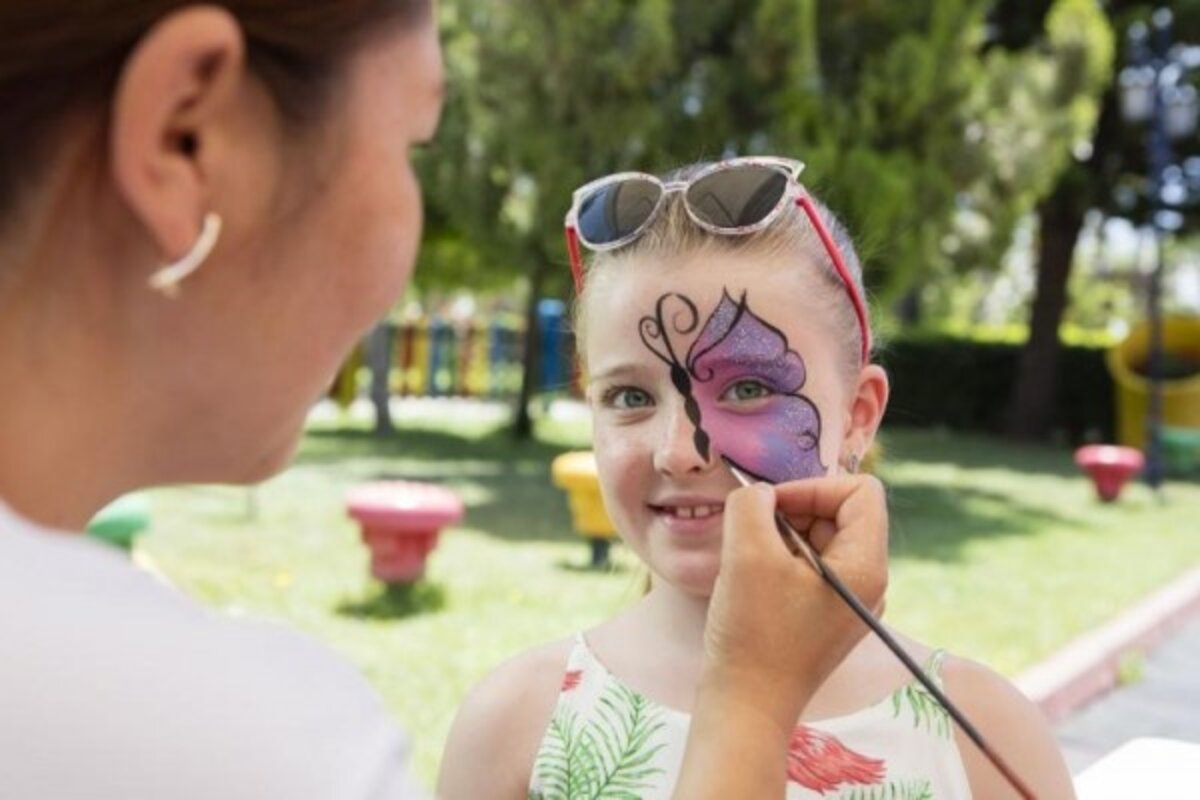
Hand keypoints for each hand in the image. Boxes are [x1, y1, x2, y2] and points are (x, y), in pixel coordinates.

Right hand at [701, 475, 889, 732]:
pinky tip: (753, 586)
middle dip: (792, 513)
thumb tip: (759, 494)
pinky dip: (779, 563)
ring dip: (781, 539)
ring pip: (820, 540)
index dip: (813, 487)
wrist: (745, 705)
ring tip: (750, 565)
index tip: (771, 508)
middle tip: (752, 537)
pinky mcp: (826, 617)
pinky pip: (809, 568)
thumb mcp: (747, 553)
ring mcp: (849, 603)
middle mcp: (869, 583)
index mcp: (866, 566)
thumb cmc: (752, 633)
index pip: (859, 491)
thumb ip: (753, 504)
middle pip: (838, 513)